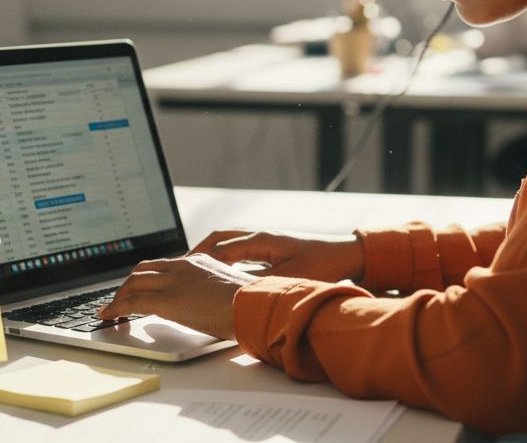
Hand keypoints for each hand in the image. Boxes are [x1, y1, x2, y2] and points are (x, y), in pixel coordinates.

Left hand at [97, 254, 255, 339]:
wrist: (254, 307)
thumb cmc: (250, 304)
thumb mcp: (228, 290)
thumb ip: (211, 291)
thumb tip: (207, 306)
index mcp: (198, 261)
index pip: (162, 264)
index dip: (145, 277)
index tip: (138, 288)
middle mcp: (182, 266)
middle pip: (143, 270)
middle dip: (128, 285)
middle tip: (120, 300)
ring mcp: (173, 281)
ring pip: (133, 283)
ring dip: (119, 297)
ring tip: (112, 312)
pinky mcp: (167, 300)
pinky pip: (132, 301)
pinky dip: (116, 308)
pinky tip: (110, 316)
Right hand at [189, 229, 363, 282]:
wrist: (348, 254)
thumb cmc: (324, 265)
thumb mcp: (289, 279)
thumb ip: (259, 284)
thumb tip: (231, 290)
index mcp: (262, 240)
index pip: (220, 248)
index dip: (198, 260)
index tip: (181, 272)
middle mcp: (260, 237)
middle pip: (218, 239)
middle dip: (196, 253)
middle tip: (177, 270)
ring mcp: (265, 241)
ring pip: (227, 243)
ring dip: (208, 254)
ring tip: (191, 271)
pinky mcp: (270, 249)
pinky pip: (238, 249)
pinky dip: (223, 258)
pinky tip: (218, 273)